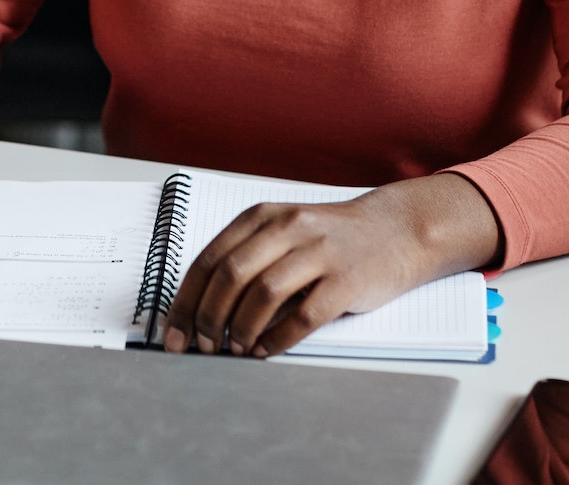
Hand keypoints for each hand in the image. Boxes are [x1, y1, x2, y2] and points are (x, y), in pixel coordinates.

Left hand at [161, 173, 499, 357]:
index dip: (186, 299)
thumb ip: (246, 259)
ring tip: (234, 350)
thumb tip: (199, 310)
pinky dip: (278, 338)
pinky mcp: (347, 279)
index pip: (209, 259)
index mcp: (262, 217)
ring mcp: (319, 252)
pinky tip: (267, 351)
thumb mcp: (283, 233)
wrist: (395, 230)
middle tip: (202, 346)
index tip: (172, 332)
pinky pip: (304, 315)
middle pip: (231, 275)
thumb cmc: (330, 239)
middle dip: (208, 317)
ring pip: (264, 293)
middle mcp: (288, 228)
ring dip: (241, 329)